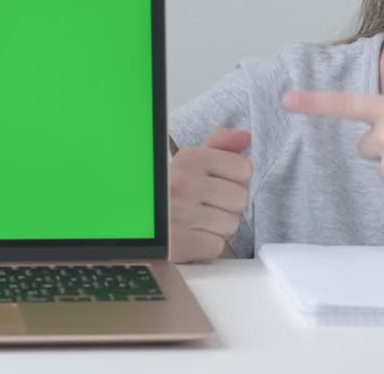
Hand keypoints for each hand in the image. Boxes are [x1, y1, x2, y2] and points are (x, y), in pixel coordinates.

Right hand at [169, 127, 251, 261]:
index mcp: (188, 159)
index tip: (215, 184)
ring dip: (217, 228)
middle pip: (241, 199)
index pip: (244, 168)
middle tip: (203, 206)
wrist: (137, 223)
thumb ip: (220, 147)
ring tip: (195, 222)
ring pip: (231, 224)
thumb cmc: (170, 192)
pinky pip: (216, 246)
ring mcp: (179, 214)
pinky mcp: (177, 243)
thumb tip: (245, 137)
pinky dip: (206, 246)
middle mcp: (183, 183)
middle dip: (227, 206)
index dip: (234, 180)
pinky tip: (190, 236)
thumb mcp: (191, 163)